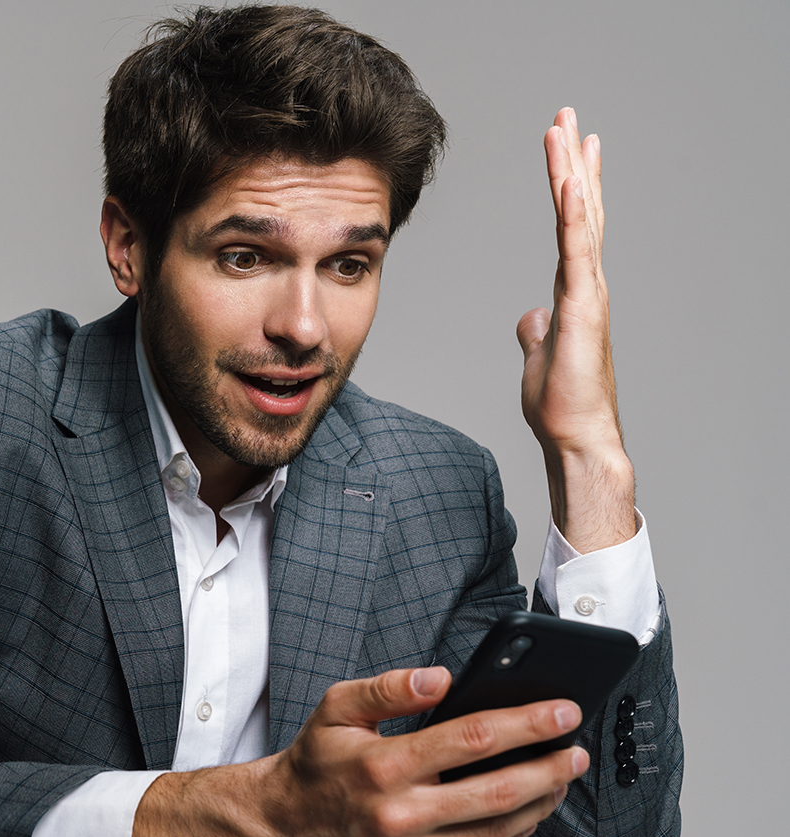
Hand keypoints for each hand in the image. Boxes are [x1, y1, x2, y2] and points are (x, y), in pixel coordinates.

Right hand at [131, 667, 588, 836]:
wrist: (277, 831)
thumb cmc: (311, 767)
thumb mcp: (336, 709)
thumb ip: (388, 688)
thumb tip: (440, 677)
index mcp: (381, 766)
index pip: (472, 739)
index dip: (527, 724)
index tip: (562, 712)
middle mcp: (397, 816)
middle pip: (497, 791)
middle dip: (549, 768)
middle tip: (576, 751)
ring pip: (495, 831)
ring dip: (538, 804)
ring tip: (559, 781)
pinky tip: (523, 815)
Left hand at [516, 108, 635, 551]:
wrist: (577, 436)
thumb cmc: (562, 404)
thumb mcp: (540, 355)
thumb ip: (537, 332)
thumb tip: (531, 318)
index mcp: (575, 289)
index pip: (572, 224)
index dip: (569, 184)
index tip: (565, 147)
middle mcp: (587, 283)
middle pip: (581, 209)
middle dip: (573, 161)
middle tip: (567, 116)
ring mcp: (588, 292)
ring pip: (580, 219)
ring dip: (571, 173)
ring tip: (565, 129)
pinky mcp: (583, 307)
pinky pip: (578, 252)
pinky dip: (576, 216)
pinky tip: (573, 184)